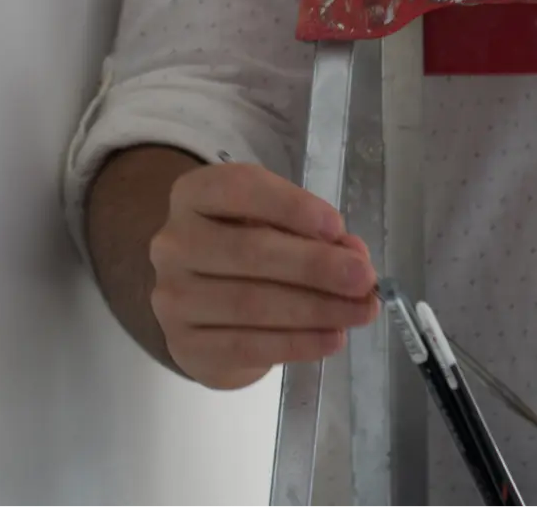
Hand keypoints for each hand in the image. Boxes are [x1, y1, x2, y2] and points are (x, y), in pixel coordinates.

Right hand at [149, 161, 378, 389]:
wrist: (198, 302)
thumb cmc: (244, 246)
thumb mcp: (274, 222)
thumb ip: (311, 231)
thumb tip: (353, 255)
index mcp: (194, 195)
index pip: (240, 190)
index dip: (290, 207)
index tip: (336, 226)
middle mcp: (173, 243)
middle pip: (249, 252)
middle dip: (315, 266)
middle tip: (363, 277)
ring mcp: (172, 298)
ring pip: (251, 304)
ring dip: (316, 310)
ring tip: (360, 311)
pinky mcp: (185, 346)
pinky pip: (248, 346)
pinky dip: (297, 344)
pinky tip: (333, 338)